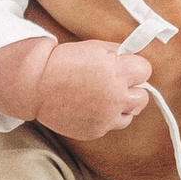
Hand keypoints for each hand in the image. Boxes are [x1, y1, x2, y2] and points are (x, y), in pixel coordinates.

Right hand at [33, 39, 153, 140]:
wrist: (35, 85)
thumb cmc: (62, 62)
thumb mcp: (94, 48)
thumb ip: (118, 54)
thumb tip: (132, 59)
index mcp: (117, 72)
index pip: (146, 71)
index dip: (135, 68)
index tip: (126, 68)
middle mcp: (115, 96)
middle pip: (143, 97)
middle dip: (133, 89)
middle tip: (117, 84)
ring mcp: (106, 117)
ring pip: (130, 115)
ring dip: (122, 106)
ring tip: (102, 97)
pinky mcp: (96, 131)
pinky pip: (111, 125)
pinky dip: (105, 117)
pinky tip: (89, 107)